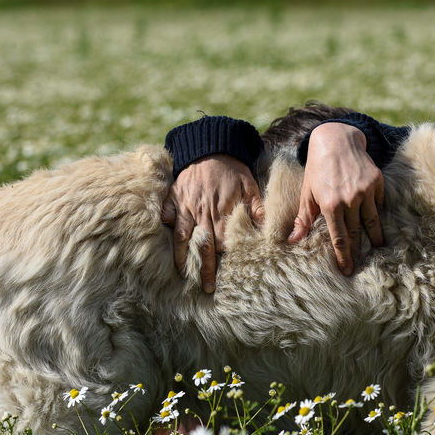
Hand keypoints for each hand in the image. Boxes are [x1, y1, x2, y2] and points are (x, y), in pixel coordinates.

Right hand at [161, 154, 263, 292]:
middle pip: (203, 245)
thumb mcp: (250, 186)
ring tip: (184, 274)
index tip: (228, 273)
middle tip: (207, 288)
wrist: (210, 146)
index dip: (225, 258)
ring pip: (182, 236)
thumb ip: (258, 210)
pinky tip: (168, 245)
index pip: (223, 241)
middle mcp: (202, 211)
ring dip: (182, 257)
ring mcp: (185, 205)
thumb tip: (266, 231)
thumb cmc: (232, 169)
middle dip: (205, 268)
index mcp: (222, 210)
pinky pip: (167, 217)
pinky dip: (167, 229)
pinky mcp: (173, 198)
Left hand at [288, 121, 384, 274]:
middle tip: (362, 264)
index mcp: (330, 204)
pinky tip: (375, 219)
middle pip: (357, 232)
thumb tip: (292, 241)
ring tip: (377, 248)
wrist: (336, 140)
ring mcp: (365, 190)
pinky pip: (378, 203)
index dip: (344, 256)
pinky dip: (376, 211)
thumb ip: (303, 219)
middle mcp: (349, 199)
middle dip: (359, 250)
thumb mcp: (307, 193)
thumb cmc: (317, 169)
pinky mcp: (376, 181)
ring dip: (375, 237)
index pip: (339, 238)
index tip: (347, 270)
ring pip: (372, 221)